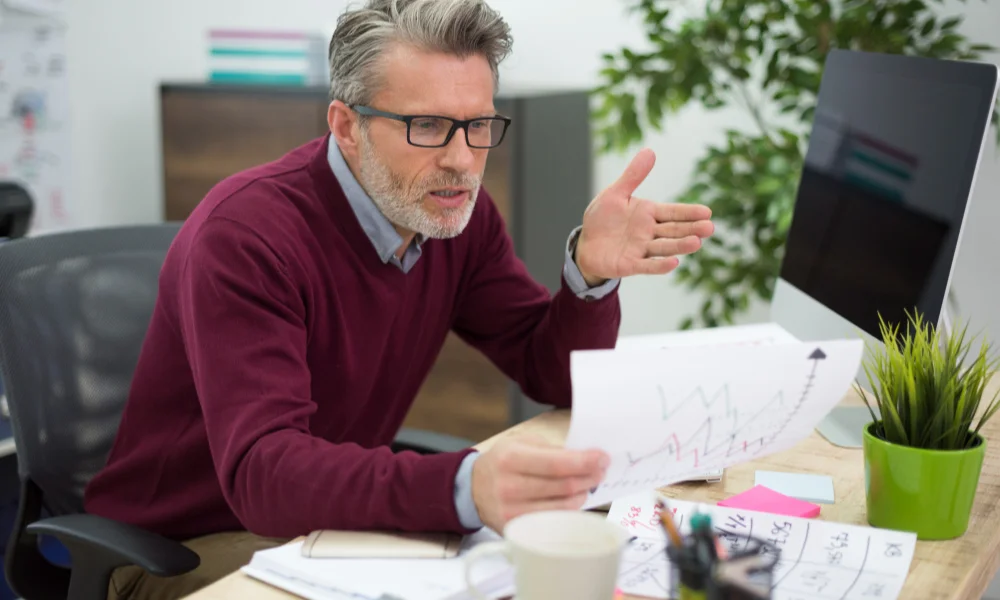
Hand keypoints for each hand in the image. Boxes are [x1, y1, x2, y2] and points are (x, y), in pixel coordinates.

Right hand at [470, 434, 608, 532]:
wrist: (473, 488)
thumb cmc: (502, 462)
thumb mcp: (521, 443)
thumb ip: (552, 450)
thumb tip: (586, 458)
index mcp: (511, 458)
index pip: (557, 463)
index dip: (585, 461)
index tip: (602, 457)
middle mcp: (510, 487)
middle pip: (564, 486)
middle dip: (589, 476)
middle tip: (601, 469)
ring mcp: (513, 512)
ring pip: (563, 506)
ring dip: (583, 494)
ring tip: (588, 483)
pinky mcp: (517, 529)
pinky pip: (554, 521)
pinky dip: (569, 509)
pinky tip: (573, 498)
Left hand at [574, 148, 714, 284]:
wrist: (585, 245)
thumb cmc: (602, 219)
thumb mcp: (614, 194)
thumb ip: (632, 176)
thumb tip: (650, 151)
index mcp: (648, 213)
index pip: (673, 212)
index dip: (689, 212)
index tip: (707, 212)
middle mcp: (649, 232)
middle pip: (674, 230)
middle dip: (691, 229)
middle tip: (710, 228)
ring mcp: (641, 249)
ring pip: (664, 247)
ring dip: (680, 245)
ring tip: (697, 243)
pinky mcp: (630, 265)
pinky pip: (647, 266)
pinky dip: (659, 265)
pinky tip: (674, 263)